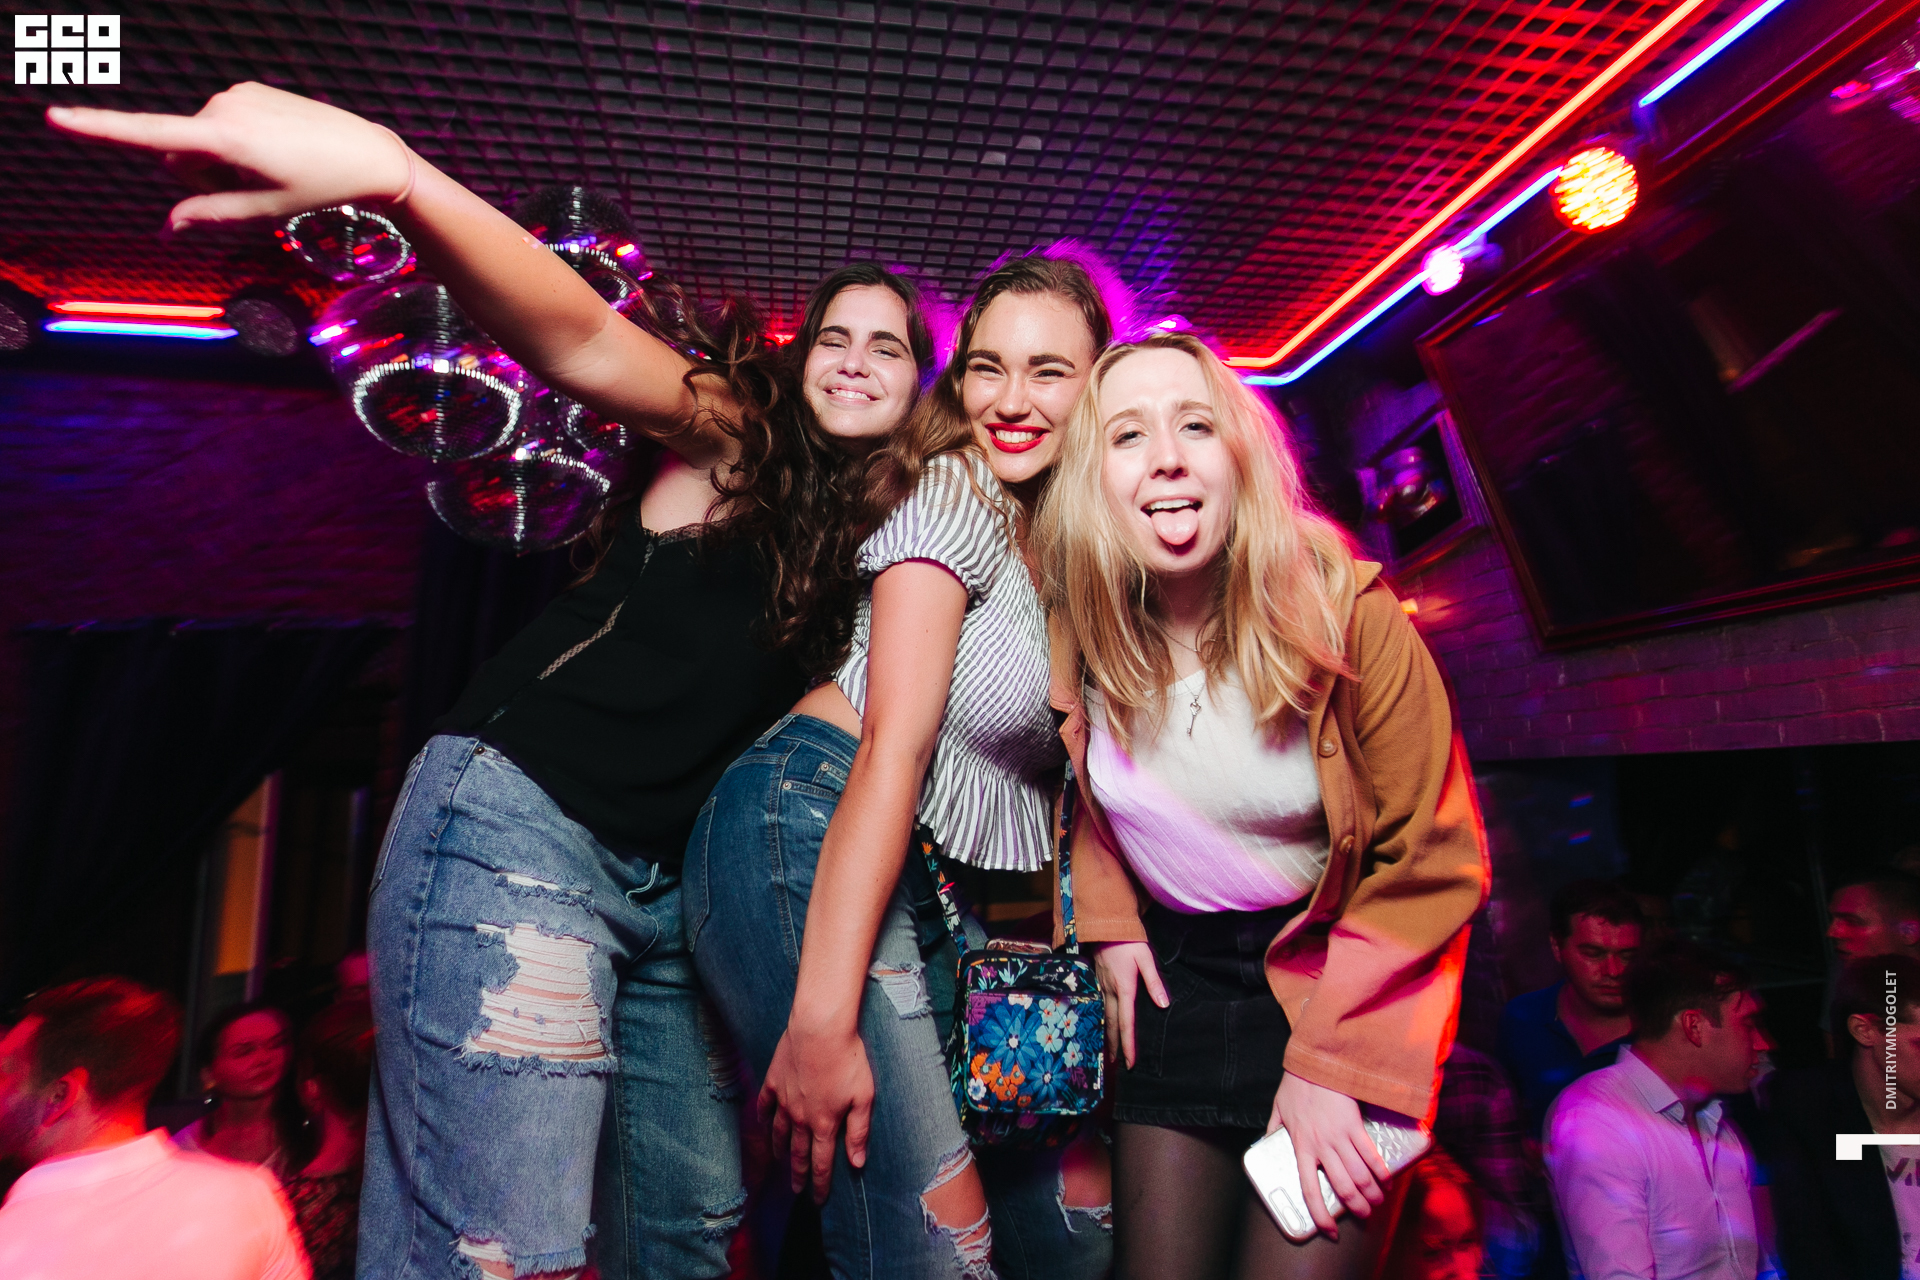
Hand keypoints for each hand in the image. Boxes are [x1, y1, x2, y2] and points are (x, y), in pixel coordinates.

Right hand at [46, 82, 412, 231]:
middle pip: (180, 154)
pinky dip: (238, 142)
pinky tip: (277, 149)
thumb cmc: (320, 186)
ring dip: (224, 159)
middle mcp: (223, 107)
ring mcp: (235, 94)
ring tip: (274, 166)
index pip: (151, 135)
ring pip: (201, 140)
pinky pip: (222, 123)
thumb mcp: (265, 212)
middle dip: (204, 175)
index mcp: (226, 138)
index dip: (100, 128)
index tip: (54, 116)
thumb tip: (167, 227)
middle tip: (258, 185)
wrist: (369, 152)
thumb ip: (210, 215)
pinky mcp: (248, 89)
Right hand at [760, 1022, 874, 1203]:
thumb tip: (856, 1162)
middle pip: (798, 1152)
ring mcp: (784, 1099)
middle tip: (796, 1190)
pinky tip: (762, 1126)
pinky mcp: (774, 1080)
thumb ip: (859, 1131)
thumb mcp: (863, 1096)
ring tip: (780, 1162)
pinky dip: (763, 1118)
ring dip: (780, 1151)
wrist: (820, 1028)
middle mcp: (801, 1117)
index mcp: (825, 1123)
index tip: (817, 1200)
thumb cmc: (848, 1059)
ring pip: (779, 1133)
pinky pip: (764, 1106)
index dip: (819, 1184)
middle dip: (798, 1174)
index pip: (821, 1163)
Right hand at [1092, 941, 1167, 1068]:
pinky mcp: (1097, 981)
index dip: (1129, 1044)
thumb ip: (1154, 982)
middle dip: (1114, 1046)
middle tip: (1116, 1065)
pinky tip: (1102, 1025)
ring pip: (1103, 1017)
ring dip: (1106, 1035)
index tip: (1131, 1063)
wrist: (1104, 924)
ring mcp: (1101, 987)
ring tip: (1108, 1051)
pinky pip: (1099, 1006)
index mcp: (1124, 988)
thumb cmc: (1128, 941)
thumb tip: (1163, 1005)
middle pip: (1111, 1025)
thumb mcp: (1146, 958)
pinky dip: (1101, 1020)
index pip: (1126, 1023)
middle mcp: (1110, 991)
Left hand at [1269, 1073, 1388, 1239]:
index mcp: (1300, 1146)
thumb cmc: (1296, 1085)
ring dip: (1371, 1194)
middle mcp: (1320, 1147)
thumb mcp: (1278, 1110)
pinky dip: (1381, 1172)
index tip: (1329, 1231)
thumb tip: (1265, 1142)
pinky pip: (1370, 1155)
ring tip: (1377, 1203)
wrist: (1316, 1063)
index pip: (1308, 1190)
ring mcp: (1339, 1137)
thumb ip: (1273, 1129)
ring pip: (1359, 1176)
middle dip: (1356, 1208)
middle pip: (1342, 1188)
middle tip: (1364, 1216)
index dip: (1320, 1215)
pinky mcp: (1355, 1125)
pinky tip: (1387, 1181)